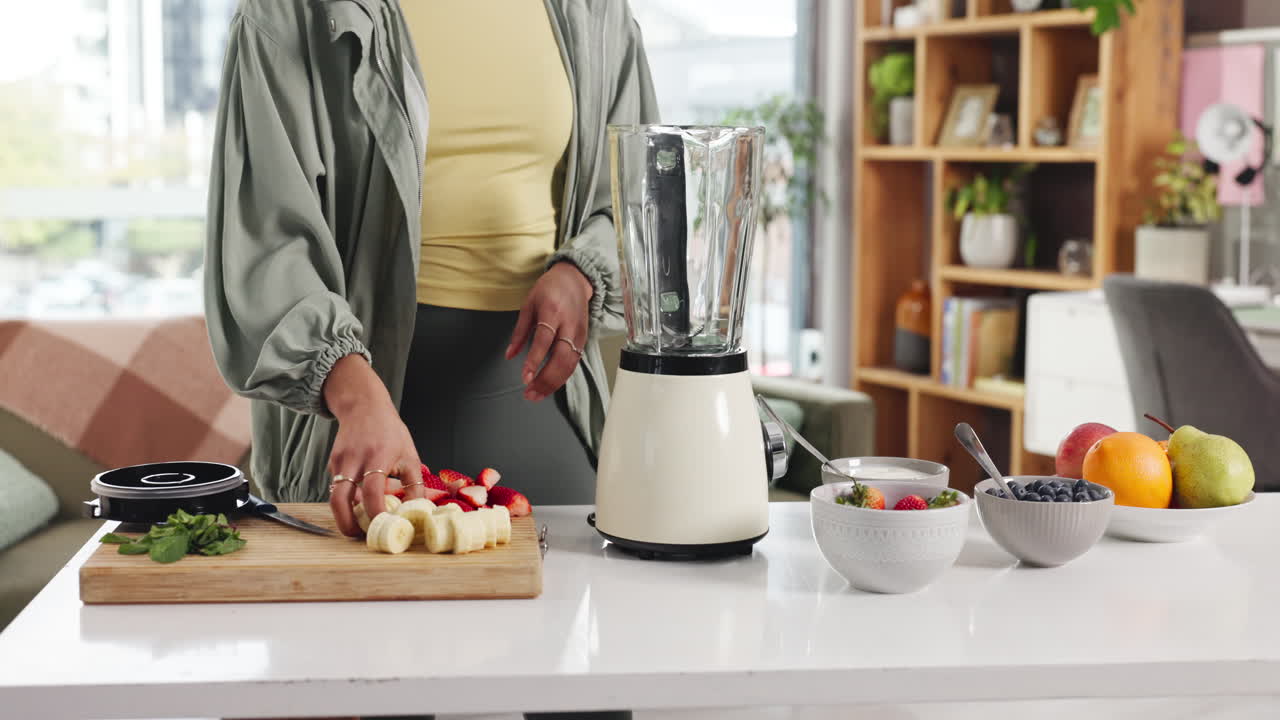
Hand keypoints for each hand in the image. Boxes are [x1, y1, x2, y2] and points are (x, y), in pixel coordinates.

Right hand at [322, 354, 423, 536]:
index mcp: (378, 457)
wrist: (363, 406)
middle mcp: (355, 460)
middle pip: (339, 499)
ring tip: (358, 524)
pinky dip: (345, 498)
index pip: (373, 492)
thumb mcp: (409, 455)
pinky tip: (358, 501)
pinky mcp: (332, 463)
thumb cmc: (390, 431)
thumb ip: (413, 485)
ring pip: (334, 496)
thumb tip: (416, 513)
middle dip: (346, 523)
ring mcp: (339, 461)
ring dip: (344, 514)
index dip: (375, 513)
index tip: (383, 526)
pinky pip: (337, 487)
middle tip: (358, 535)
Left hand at [505, 261, 592, 401]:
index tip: (525, 377)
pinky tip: (549, 385)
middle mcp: (569, 324)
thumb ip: (519, 332)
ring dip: (553, 383)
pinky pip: (574, 363)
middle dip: (545, 379)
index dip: (535, 360)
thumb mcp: (528, 304)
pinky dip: (562, 377)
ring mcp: (579, 333)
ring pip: (570, 364)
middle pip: (561, 357)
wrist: (574, 279)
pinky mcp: (584, 340)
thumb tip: (509, 355)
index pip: (545, 340)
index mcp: (552, 311)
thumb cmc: (550, 289)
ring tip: (536, 394)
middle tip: (529, 392)